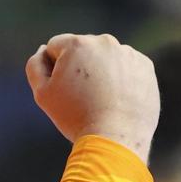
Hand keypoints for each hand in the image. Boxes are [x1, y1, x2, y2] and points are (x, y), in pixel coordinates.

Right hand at [25, 34, 158, 162]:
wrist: (115, 139)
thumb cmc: (75, 117)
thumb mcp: (43, 93)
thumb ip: (35, 65)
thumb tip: (43, 50)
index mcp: (78, 44)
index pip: (56, 47)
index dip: (54, 69)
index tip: (63, 90)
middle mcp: (105, 42)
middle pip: (83, 50)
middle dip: (80, 67)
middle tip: (83, 98)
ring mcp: (128, 53)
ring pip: (106, 58)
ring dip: (101, 72)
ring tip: (102, 100)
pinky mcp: (145, 67)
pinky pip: (127, 67)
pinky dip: (122, 79)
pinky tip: (118, 99)